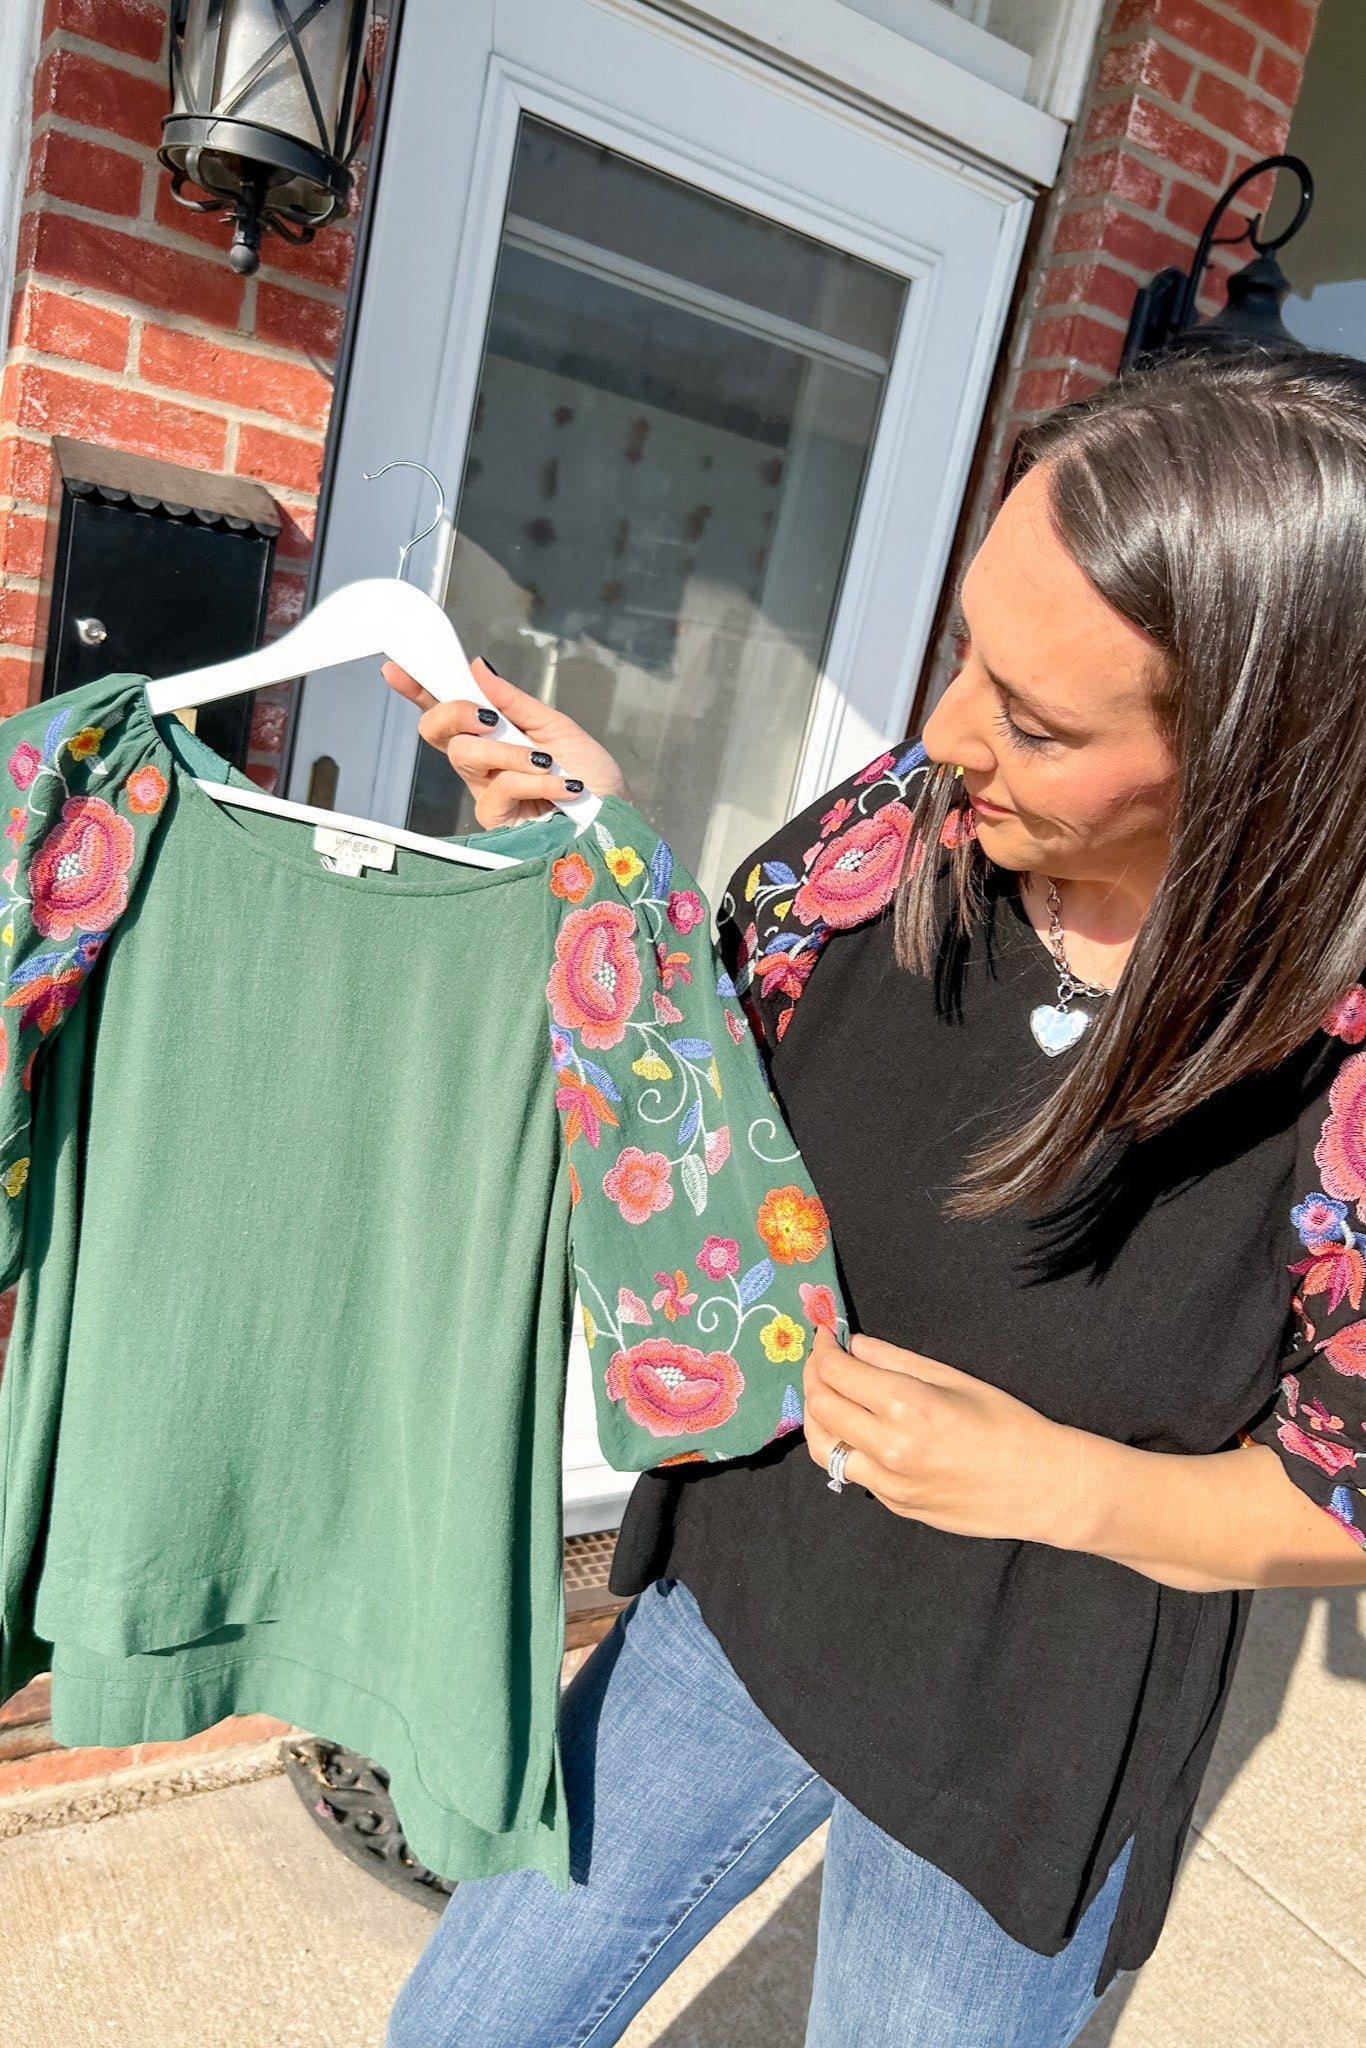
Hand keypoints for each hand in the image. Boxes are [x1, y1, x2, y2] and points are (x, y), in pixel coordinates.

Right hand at [382, 657, 630, 827]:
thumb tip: (478, 668)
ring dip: (509, 752)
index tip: (395, 669)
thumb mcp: (557, 728)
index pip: (447, 712)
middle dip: (457, 713)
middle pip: (438, 731)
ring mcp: (486, 792)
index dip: (418, 690)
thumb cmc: (592, 775)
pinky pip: (499, 787)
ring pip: (466, 755)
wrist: (615, 816)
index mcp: (494, 737)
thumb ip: (515, 702)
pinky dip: (534, 779)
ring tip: (547, 762)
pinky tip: (562, 785)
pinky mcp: (497, 820)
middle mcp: (484, 764)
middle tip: (489, 718)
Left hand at [802, 1327, 1084, 1545]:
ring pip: (823, 1447)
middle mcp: (889, 1447)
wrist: (1040, 1485)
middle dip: (814, 1376)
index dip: (823, 1350)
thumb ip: (895, 1360)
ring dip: (817, 1416)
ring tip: (827, 1396)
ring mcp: (889, 1483)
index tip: (825, 1337)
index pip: (837, 1373)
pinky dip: (844, 1445)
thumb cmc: (1007, 1423)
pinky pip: (853, 1472)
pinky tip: (856, 1429)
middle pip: (821, 1407)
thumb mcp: (953, 1378)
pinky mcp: (894, 1505)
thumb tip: (854, 1345)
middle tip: (822, 1361)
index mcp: (906, 1406)